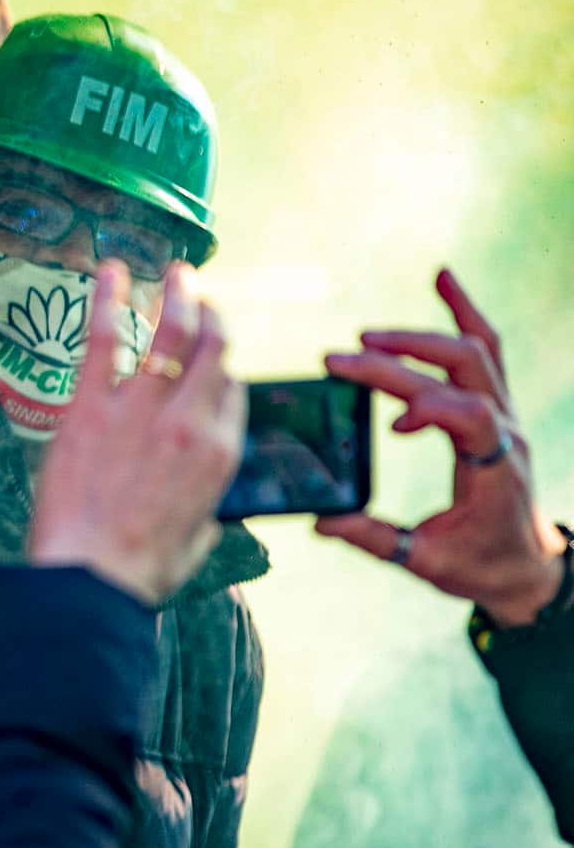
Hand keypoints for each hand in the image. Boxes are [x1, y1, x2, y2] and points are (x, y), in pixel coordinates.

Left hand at [29, 263, 244, 604]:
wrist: (90, 576)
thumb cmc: (140, 568)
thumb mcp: (197, 538)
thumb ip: (205, 507)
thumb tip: (203, 502)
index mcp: (219, 455)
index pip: (231, 391)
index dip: (220, 370)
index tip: (209, 356)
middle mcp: (189, 422)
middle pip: (212, 351)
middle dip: (211, 315)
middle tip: (201, 294)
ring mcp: (140, 409)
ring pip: (171, 334)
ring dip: (178, 295)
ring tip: (178, 271)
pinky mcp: (91, 405)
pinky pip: (105, 339)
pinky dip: (110, 299)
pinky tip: (112, 271)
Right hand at [315, 269, 562, 625]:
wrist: (527, 565)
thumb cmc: (480, 564)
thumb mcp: (427, 563)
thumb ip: (375, 539)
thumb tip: (321, 522)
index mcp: (495, 467)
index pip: (469, 416)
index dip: (429, 406)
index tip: (387, 424)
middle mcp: (506, 432)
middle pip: (466, 369)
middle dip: (405, 357)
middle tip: (345, 358)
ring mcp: (504, 415)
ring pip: (477, 351)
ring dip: (424, 333)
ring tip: (371, 333)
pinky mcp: (494, 407)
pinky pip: (486, 350)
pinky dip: (465, 314)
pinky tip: (443, 281)